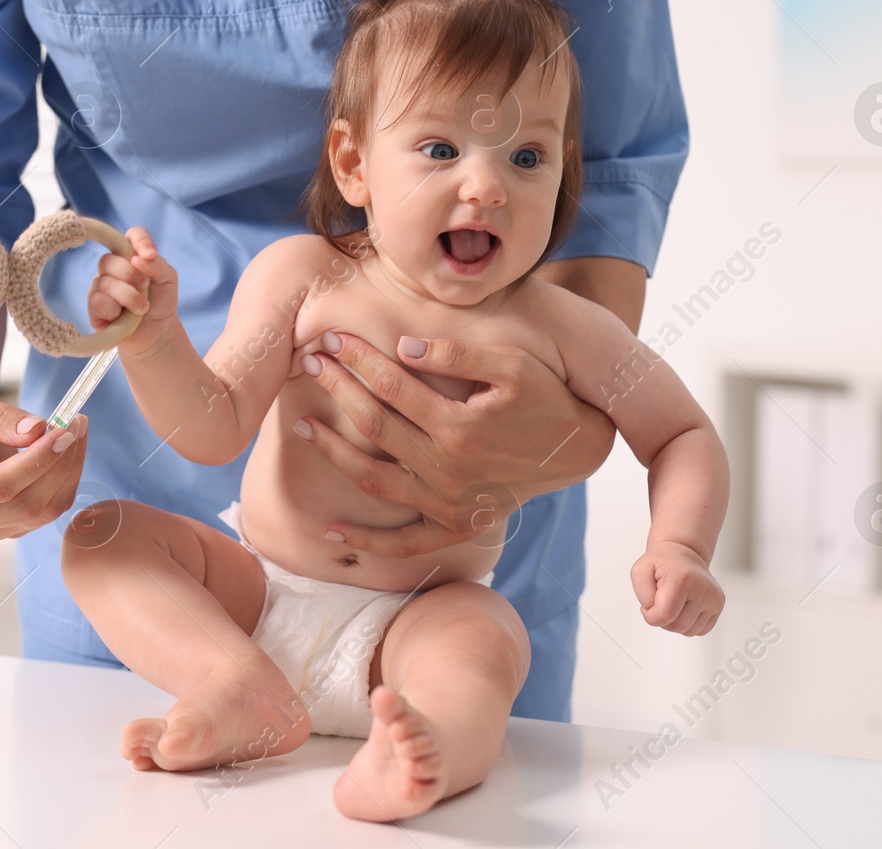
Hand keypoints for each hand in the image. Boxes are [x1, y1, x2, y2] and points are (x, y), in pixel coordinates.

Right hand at [0, 382, 87, 542]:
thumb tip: (38, 431)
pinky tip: (69, 448)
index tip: (64, 432)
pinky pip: (51, 508)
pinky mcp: (11, 526)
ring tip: (76, 429)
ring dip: (70, 469)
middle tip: (77, 423)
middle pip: (26, 504)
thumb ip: (3, 418)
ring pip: (45, 510)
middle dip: (60, 463)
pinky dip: (67, 477)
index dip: (37, 462)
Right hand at [86, 225, 179, 357]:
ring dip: (129, 297)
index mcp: (131, 255)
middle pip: (110, 259)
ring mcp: (100, 286)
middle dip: (132, 276)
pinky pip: (98, 301)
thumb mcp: (168, 280)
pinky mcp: (94, 306)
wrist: (158, 332)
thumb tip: (138, 258)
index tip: (150, 254)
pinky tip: (122, 316)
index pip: (132, 236)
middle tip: (146, 288)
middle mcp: (112, 267)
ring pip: (105, 282)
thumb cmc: (161, 302)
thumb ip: (157, 265)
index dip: (139, 241)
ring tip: (142, 308)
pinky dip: (114, 310)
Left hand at [293, 332, 617, 556]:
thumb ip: (457, 355)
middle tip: (309, 363)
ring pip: (375, 481)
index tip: (330, 338)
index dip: (358, 360)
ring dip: (333, 453)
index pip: (392, 386)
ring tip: (301, 426)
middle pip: (375, 427)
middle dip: (338, 391)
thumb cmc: (545, 398)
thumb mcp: (512, 365)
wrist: (579, 449)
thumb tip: (401, 347)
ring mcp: (450, 504)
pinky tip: (330, 531)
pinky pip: (406, 543)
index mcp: (460, 427)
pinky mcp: (456, 526)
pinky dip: (368, 542)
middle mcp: (449, 470)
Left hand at [630, 540, 723, 635]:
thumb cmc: (662, 562)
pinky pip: (700, 630)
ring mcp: (713, 599)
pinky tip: (684, 607)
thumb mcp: (639, 571)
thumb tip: (655, 614)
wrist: (683, 554)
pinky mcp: (718, 606)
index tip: (649, 604)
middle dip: (663, 619)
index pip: (664, 616)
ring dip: (676, 622)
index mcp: (683, 579)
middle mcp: (703, 590)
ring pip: (689, 631)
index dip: (651, 616)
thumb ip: (643, 595)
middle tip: (661, 601)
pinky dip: (688, 624)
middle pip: (677, 626)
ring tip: (674, 603)